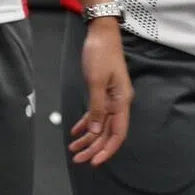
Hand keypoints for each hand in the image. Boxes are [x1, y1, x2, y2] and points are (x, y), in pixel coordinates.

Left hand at [68, 18, 132, 165]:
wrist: (101, 32)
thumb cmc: (100, 54)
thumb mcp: (96, 80)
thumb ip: (96, 107)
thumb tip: (95, 131)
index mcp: (121, 101)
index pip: (117, 133)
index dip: (107, 149)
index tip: (94, 162)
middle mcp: (118, 102)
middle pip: (107, 132)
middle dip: (93, 147)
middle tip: (77, 159)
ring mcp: (111, 97)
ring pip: (100, 124)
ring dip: (88, 137)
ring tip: (73, 149)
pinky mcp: (102, 91)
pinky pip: (95, 113)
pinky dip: (86, 123)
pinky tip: (75, 131)